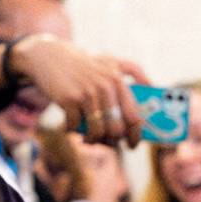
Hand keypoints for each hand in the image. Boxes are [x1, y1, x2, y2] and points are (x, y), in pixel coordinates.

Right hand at [7, 34, 149, 145]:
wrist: (48, 56)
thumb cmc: (83, 65)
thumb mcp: (109, 61)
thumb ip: (132, 69)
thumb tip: (152, 86)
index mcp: (118, 80)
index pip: (134, 117)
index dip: (135, 136)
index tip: (132, 145)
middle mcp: (105, 86)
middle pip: (117, 129)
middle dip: (112, 141)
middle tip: (105, 143)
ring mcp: (87, 93)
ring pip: (98, 132)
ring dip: (93, 140)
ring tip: (89, 140)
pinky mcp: (69, 99)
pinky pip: (77, 127)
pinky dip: (73, 131)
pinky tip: (71, 127)